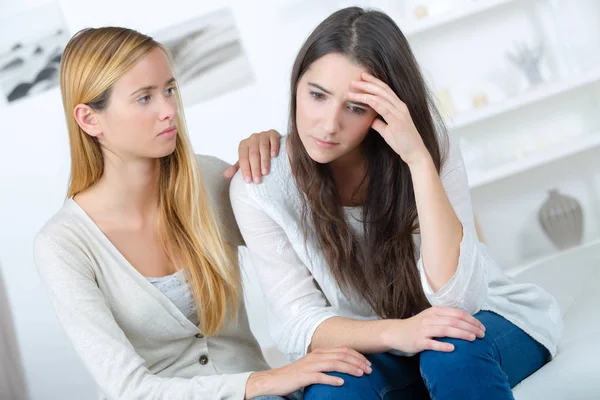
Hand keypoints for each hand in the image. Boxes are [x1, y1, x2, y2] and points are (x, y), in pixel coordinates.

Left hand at [223, 129, 281, 182]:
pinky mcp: (273, 133)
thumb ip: (238, 167)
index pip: (243, 158)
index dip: (245, 170)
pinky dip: (274, 148)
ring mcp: (263, 135)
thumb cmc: (258, 154)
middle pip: (253, 154)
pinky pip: (273, 140)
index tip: (248, 181)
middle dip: (255, 168)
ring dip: (264, 161)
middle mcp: (252, 138)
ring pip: (263, 148)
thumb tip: (225, 175)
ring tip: (265, 173)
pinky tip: (274, 156)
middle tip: (257, 180)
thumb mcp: (247, 160)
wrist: (271, 143)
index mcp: (244, 144)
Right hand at [244, 346, 371, 398]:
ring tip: (361, 374)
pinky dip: (332, 379)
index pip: (342, 349)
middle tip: (369, 369)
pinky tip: (342, 383)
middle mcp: (316, 356)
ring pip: (334, 363)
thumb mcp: (312, 366)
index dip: (357, 355)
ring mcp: (310, 365)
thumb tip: (343, 368)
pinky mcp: (304, 376)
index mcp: (319, 352)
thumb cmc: (294, 375)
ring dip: (350, 368)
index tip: (368, 363)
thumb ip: (326, 364)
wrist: (274, 380)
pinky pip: (321, 377)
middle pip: (341, 354)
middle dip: (358, 361)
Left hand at [348, 72, 428, 166]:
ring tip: (353, 87)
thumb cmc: (402, 143)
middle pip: (382, 89)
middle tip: (354, 79)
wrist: (415, 154)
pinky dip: (371, 101)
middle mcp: (400, 106)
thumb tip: (370, 120)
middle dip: (368, 83)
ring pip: (381, 96)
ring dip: (365, 90)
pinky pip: (382, 107)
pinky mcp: (398, 120)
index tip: (362, 78)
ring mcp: (400, 112)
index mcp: (399, 107)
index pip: (385, 90)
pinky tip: (362, 98)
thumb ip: (379, 123)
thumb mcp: (387, 131)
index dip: (374, 83)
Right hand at [382, 307, 485, 353]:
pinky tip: (453, 349)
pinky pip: (432, 344)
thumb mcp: (431, 317)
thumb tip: (468, 322)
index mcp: (435, 311)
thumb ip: (446, 318)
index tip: (482, 327)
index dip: (471, 320)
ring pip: (445, 330)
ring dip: (461, 334)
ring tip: (473, 338)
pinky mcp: (418, 342)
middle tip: (482, 335)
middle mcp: (430, 319)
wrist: (396, 333)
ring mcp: (423, 330)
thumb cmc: (417, 326)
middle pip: (454, 321)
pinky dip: (443, 345)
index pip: (457, 313)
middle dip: (470, 327)